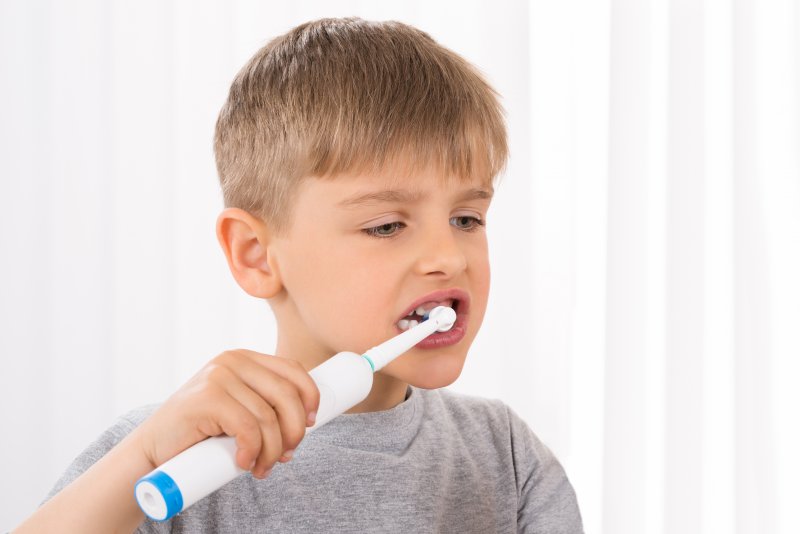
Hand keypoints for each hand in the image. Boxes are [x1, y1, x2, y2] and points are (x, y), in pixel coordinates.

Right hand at [133, 349, 319, 478]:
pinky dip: (253, 451)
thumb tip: (309, 421)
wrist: (154, 449)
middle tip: (285, 456)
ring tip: (262, 468)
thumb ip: (265, 405)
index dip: (310, 397)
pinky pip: (248, 428)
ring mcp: (218, 377)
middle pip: (287, 394)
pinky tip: (244, 463)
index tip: (311, 424)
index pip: (293, 370)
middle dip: (294, 431)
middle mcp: (232, 361)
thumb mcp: (240, 410)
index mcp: (245, 359)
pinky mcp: (207, 398)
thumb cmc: (202, 434)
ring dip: (272, 451)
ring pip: (268, 417)